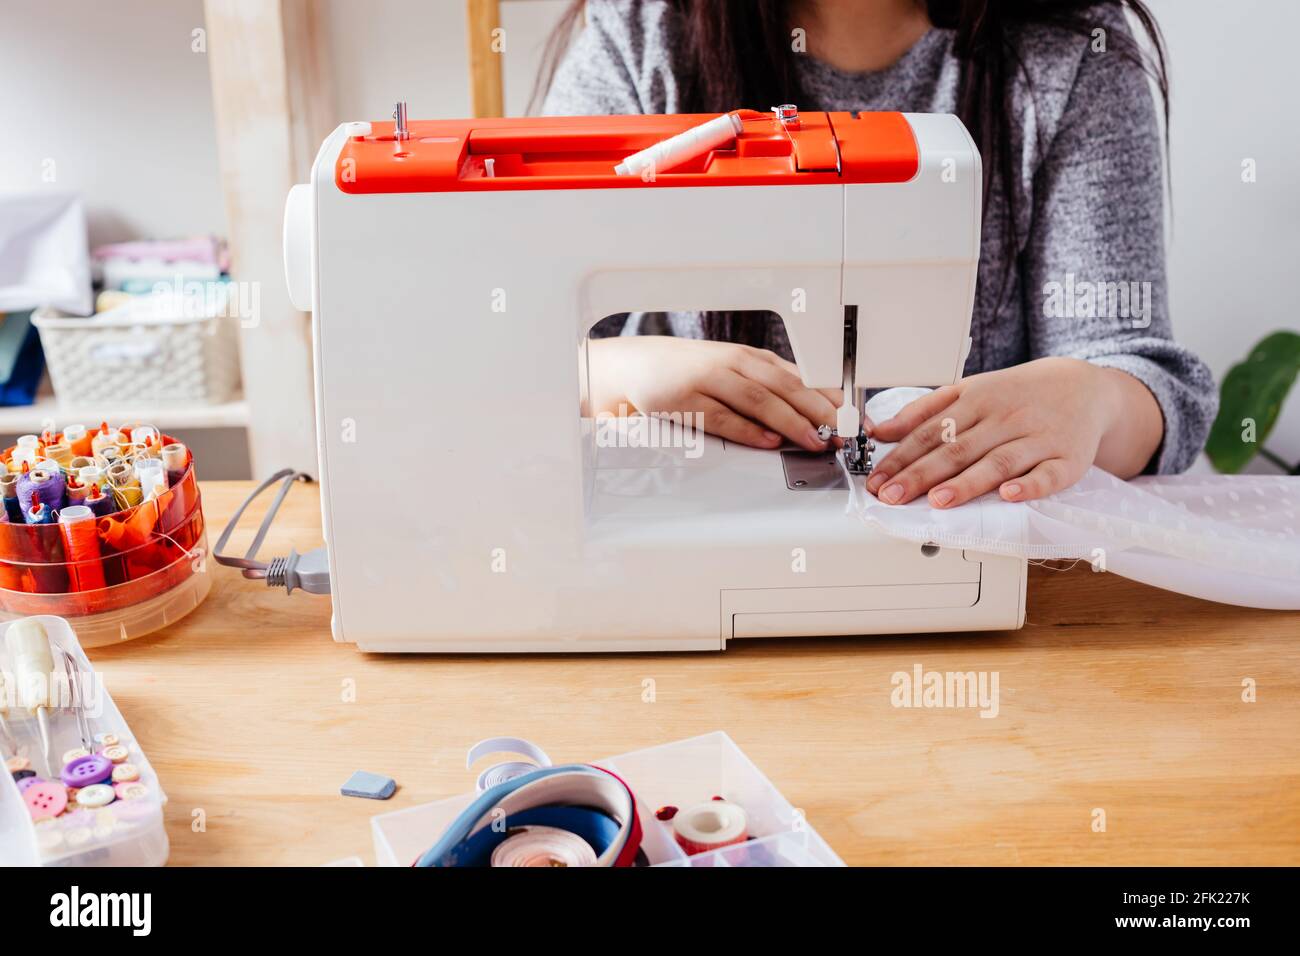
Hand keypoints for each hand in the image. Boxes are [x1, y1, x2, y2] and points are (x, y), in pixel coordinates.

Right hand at [587, 336, 842, 449]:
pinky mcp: (687, 400)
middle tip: (841, 431)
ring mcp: (710, 381)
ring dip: (791, 421)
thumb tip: (815, 408)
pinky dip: (748, 430)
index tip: (852, 417)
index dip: (829, 397)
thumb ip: (769, 387)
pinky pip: (723, 417)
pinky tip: (768, 441)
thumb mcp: (734, 371)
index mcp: (751, 358)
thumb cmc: (690, 371)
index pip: (800, 376)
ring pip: (760, 399)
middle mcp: (734, 364)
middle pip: (786, 386)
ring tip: (814, 439)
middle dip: (819, 410)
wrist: (638, 365)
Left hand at [865, 357, 1161, 505]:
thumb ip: (923, 413)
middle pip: (957, 449)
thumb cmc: (1018, 395)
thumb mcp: (969, 392)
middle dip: (922, 474)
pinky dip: (1029, 486)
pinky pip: (1048, 475)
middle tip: (893, 496)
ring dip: (968, 482)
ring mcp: (1036, 440)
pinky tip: (1010, 496)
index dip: (901, 458)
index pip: (931, 432)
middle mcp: (1004, 419)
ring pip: (997, 462)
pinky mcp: (1067, 460)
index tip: (877, 481)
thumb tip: (879, 432)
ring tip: (939, 500)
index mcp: (976, 401)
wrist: (1085, 387)